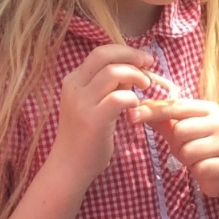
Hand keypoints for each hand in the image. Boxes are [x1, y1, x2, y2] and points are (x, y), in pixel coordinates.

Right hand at [49, 44, 153, 181]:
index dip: (125, 51)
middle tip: (150, 64)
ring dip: (136, 75)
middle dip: (132, 55)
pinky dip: (132, 98)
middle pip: (104, 54)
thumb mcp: (91, 104)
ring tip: (146, 86)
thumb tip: (131, 71)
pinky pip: (118, 98)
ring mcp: (81, 103)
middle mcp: (74, 87)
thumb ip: (106, 86)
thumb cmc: (85, 136)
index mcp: (73, 80)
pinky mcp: (93, 120)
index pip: (100, 52)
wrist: (68, 168)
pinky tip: (135, 107)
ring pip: (113, 72)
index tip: (143, 60)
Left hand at [133, 99, 218, 197]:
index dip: (153, 111)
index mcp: (209, 109)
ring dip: (187, 159)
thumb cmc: (200, 146)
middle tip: (188, 147)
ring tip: (197, 158)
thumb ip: (162, 120)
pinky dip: (198, 171)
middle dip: (178, 143)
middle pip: (181, 130)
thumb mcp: (180, 132)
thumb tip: (138, 106)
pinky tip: (206, 169)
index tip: (132, 115)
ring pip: (189, 151)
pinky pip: (200, 168)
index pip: (176, 106)